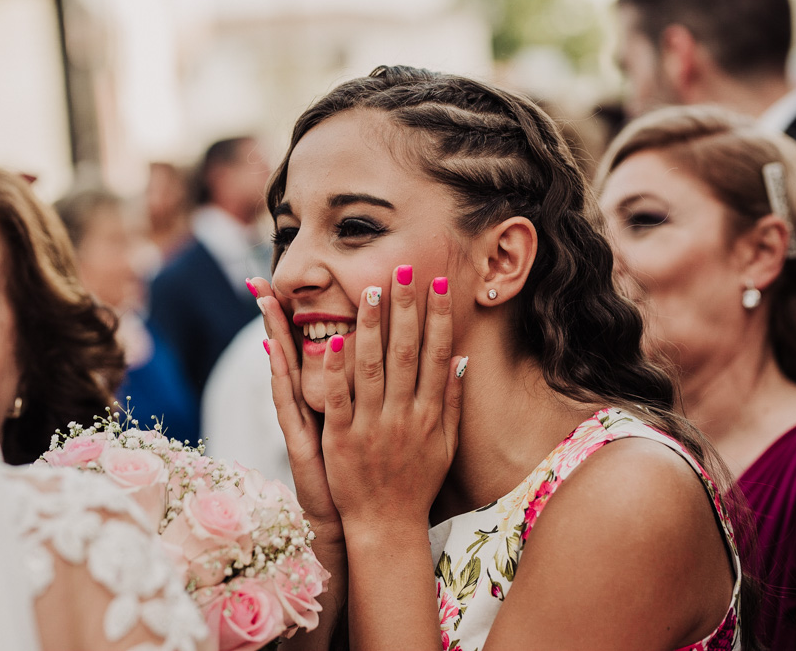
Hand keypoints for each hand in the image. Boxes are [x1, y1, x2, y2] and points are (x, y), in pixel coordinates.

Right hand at [249, 277, 343, 546]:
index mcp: (326, 400)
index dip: (295, 318)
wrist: (357, 521)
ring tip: (263, 301)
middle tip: (260, 278)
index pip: (309, 350)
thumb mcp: (362, 429)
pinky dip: (282, 377)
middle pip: (288, 353)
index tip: (283, 282)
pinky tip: (274, 350)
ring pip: (284, 371)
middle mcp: (307, 407)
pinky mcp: (301, 442)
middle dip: (276, 315)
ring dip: (274, 335)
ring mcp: (300, 423)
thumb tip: (365, 360)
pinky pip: (289, 403)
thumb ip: (366, 395)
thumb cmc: (360, 474)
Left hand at [320, 266, 463, 533]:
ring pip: (371, 368)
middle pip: (406, 353)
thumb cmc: (417, 483)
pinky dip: (335, 370)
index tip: (438, 284)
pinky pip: (337, 399)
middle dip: (405, 308)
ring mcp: (371, 427)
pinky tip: (333, 339)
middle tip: (402, 269)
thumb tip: (462, 359)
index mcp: (430, 414)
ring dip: (371, 326)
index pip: (437, 356)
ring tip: (368, 289)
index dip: (438, 318)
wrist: (386, 526)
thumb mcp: (445, 445)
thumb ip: (453, 402)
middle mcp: (404, 416)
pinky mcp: (340, 440)